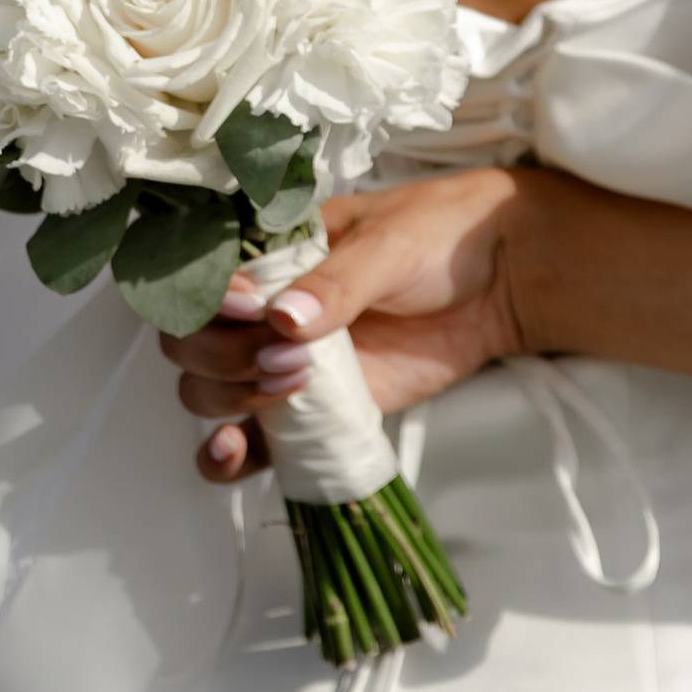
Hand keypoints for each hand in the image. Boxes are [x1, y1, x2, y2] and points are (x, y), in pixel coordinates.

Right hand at [162, 165, 533, 484]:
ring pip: (208, 390)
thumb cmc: (440, 237)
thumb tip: (282, 320)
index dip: (207, 300)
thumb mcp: (388, 245)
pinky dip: (229, 455)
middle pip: (191, 342)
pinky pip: (252, 440)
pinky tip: (234, 449)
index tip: (248, 307)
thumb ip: (337, 283)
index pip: (198, 279)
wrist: (500, 281)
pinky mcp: (310, 410)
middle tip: (286, 354)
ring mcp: (280, 361)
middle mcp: (261, 308)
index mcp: (268, 251)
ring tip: (294, 384)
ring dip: (230, 397)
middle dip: (222, 354)